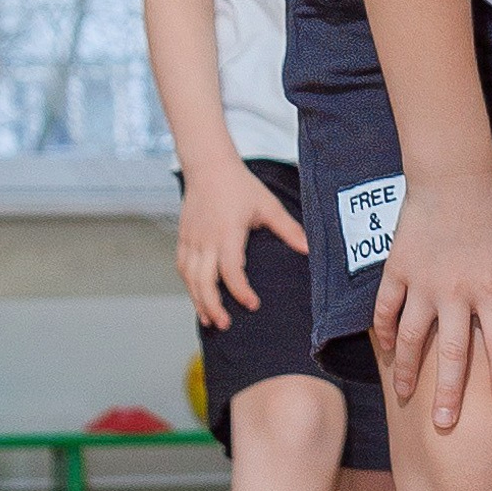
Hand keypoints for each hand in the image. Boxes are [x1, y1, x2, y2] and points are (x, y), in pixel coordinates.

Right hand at [175, 154, 306, 329]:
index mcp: (227, 233)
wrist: (208, 166)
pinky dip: (189, 285)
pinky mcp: (183, 237)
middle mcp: (205, 239)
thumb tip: (309, 248)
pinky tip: (197, 296)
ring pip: (189, 277)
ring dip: (197, 300)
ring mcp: (191, 239)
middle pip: (202, 281)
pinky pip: (182, 267)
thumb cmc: (240, 185)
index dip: (239, 290)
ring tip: (210, 319)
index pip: (230, 270)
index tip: (252, 304)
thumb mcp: (268, 206)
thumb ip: (288, 229)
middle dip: (212, 305)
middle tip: (225, 324)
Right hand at [369, 168, 491, 428]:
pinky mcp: (397, 271)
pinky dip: (381, 332)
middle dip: (449, 393)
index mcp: (490, 289)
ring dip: (406, 371)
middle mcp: (455, 293)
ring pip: (410, 338)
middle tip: (445, 426)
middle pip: (452, 354)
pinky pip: (385, 308)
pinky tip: (383, 352)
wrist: (452, 177)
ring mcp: (422, 284)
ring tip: (404, 396)